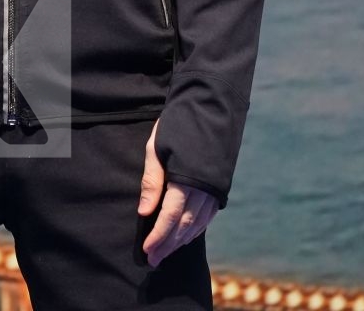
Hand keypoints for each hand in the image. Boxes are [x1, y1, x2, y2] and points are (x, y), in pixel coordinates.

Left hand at [137, 119, 217, 267]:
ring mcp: (214, 188)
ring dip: (182, 240)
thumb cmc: (178, 123)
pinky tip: (187, 235)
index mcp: (186, 179)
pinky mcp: (219, 185)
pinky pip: (208, 215)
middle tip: (154, 260)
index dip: (158, 236)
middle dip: (168, 244)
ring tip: (167, 251)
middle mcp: (204, 189)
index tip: (147, 251)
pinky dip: (196, 229)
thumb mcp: (157, 147)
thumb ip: (152, 181)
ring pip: (198, 224)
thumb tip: (144, 212)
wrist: (210, 105)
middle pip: (184, 226)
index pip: (170, 217)